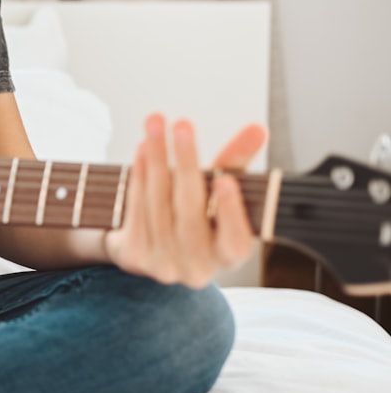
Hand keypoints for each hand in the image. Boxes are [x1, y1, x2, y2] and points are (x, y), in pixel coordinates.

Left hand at [103, 113, 266, 287]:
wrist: (148, 247)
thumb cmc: (195, 216)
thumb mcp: (220, 192)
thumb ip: (237, 163)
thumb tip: (257, 129)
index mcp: (230, 256)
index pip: (234, 241)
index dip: (230, 212)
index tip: (224, 180)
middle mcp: (198, 267)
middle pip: (191, 213)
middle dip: (187, 164)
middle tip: (183, 126)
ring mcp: (164, 265)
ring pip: (159, 206)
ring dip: (157, 160)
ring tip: (156, 125)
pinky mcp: (136, 257)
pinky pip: (137, 210)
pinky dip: (138, 176)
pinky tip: (142, 150)